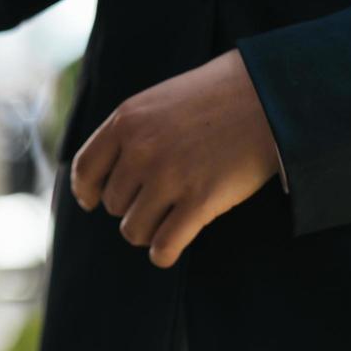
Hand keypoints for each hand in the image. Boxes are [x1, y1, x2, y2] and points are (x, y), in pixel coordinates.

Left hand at [70, 50, 280, 268]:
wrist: (266, 96)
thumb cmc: (214, 98)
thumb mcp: (157, 102)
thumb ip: (129, 133)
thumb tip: (103, 178)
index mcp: (126, 121)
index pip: (85, 170)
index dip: (87, 193)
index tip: (93, 202)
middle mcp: (140, 150)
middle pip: (114, 205)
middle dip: (133, 206)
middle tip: (159, 196)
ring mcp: (169, 177)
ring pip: (134, 230)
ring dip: (149, 231)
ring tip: (168, 218)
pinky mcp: (200, 201)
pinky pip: (164, 246)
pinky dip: (163, 253)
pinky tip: (170, 248)